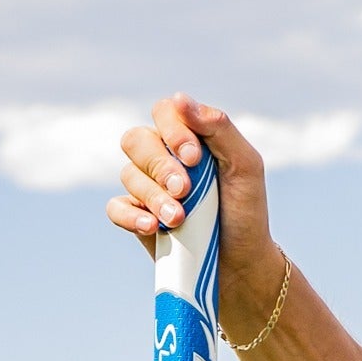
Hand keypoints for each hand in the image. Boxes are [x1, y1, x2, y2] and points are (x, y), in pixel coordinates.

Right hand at [106, 94, 283, 337]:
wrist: (241, 261)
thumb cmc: (245, 210)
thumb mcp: (245, 166)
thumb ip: (218, 129)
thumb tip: (179, 99)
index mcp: (188, 138)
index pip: (164, 113)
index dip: (174, 131)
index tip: (195, 158)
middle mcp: (161, 157)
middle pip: (137, 140)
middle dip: (161, 165)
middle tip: (185, 189)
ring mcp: (146, 188)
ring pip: (129, 175)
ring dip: (154, 196)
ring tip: (179, 219)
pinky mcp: (135, 217)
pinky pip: (116, 208)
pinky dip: (131, 216)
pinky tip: (152, 227)